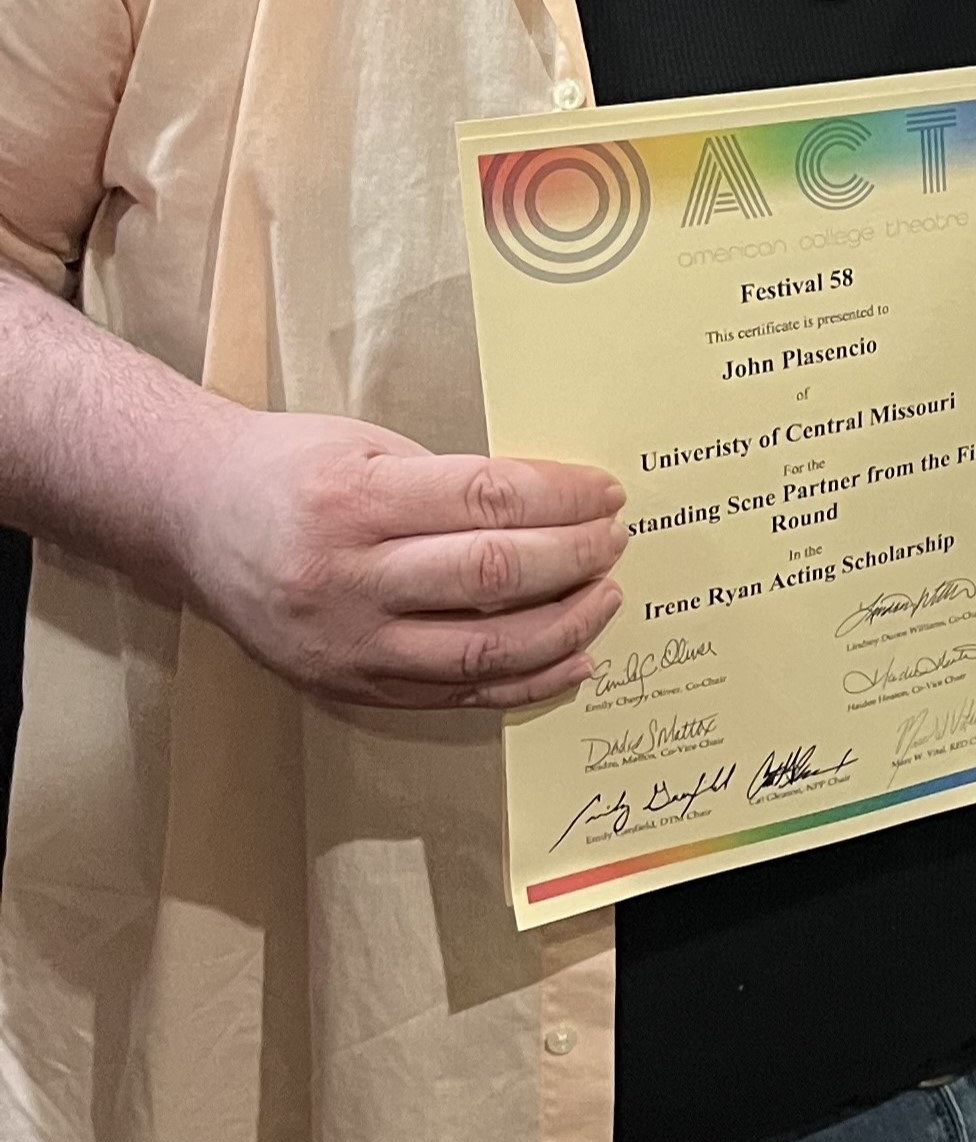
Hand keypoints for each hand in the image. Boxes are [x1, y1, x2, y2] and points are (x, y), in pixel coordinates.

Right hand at [178, 412, 626, 709]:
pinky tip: (573, 657)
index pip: (487, 499)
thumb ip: (449, 483)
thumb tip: (557, 510)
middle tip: (617, 541)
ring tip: (606, 597)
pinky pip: (457, 696)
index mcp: (351, 499)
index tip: (607, 492)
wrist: (192, 518)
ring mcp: (347, 642)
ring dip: (565, 626)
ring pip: (484, 650)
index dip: (563, 497)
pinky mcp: (348, 686)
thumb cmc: (288, 469)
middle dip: (576, 557)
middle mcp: (346, 576)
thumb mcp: (362, 445)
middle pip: (494, 574)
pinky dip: (526, 682)